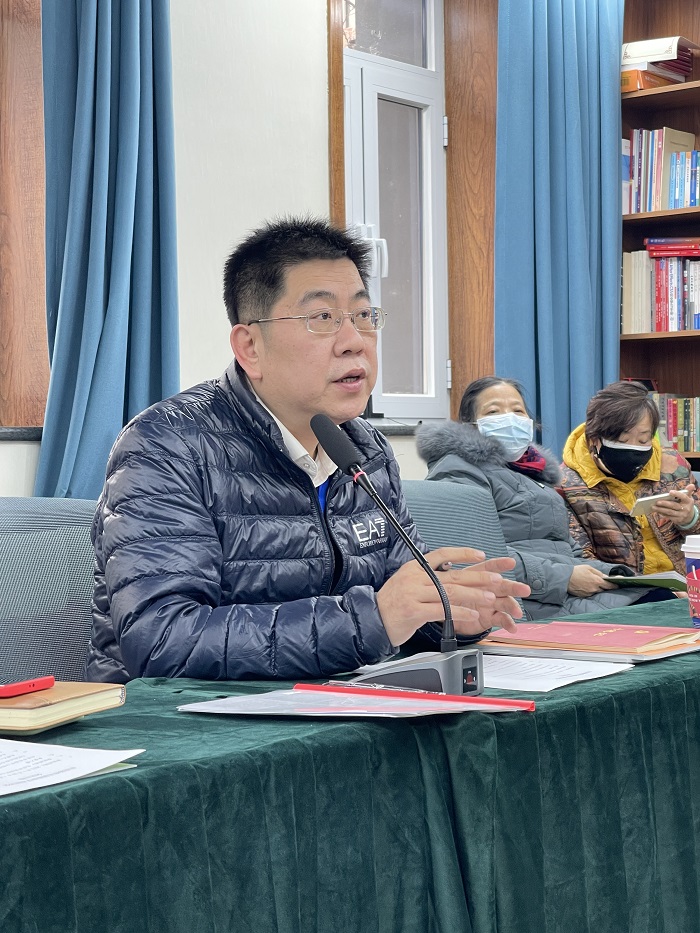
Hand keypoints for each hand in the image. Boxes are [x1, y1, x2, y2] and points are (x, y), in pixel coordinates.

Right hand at [376, 546, 530, 646]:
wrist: (372, 620)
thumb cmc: (393, 603)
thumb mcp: (407, 582)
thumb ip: (427, 576)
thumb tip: (449, 571)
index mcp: (414, 567)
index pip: (442, 554)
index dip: (462, 553)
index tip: (480, 556)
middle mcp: (413, 578)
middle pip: (451, 576)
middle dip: (477, 578)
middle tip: (496, 579)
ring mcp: (413, 594)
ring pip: (449, 593)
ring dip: (473, 595)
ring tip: (490, 597)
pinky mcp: (413, 612)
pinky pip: (442, 610)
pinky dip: (460, 612)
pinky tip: (472, 614)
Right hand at [567, 564, 616, 596]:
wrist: (565, 578)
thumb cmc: (577, 571)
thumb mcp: (589, 568)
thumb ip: (599, 573)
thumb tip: (606, 578)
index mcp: (597, 581)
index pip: (610, 585)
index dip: (614, 585)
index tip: (617, 585)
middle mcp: (595, 589)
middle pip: (603, 589)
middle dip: (604, 586)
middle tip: (600, 582)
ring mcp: (589, 593)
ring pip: (597, 591)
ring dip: (596, 588)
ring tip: (590, 582)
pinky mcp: (584, 596)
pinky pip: (590, 593)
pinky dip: (590, 590)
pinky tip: (585, 586)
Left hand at [650, 485, 695, 525]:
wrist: (690, 517)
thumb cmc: (686, 504)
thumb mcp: (689, 497)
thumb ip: (688, 491)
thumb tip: (691, 485)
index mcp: (688, 501)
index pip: (683, 497)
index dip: (677, 494)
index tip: (670, 492)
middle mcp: (686, 508)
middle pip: (674, 505)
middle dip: (665, 504)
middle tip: (657, 502)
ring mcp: (681, 515)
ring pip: (670, 512)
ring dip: (661, 509)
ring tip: (653, 507)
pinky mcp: (677, 520)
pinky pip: (669, 516)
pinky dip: (662, 514)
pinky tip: (657, 511)